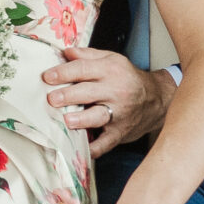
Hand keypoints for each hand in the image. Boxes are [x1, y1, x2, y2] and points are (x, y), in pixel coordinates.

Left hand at [42, 48, 173, 156]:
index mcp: (110, 70)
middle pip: (88, 92)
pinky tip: (82, 151)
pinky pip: (107, 142)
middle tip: (51, 99)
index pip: (83, 69)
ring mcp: (119, 113)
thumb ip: (87, 55)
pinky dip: (95, 149)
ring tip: (67, 120)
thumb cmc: (128, 77)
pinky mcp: (120, 132)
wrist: (156, 99)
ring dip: (82, 119)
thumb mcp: (111, 59)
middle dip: (68, 95)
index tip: (47, 77)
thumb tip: (64, 52)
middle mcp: (115, 91)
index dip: (64, 73)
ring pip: (98, 116)